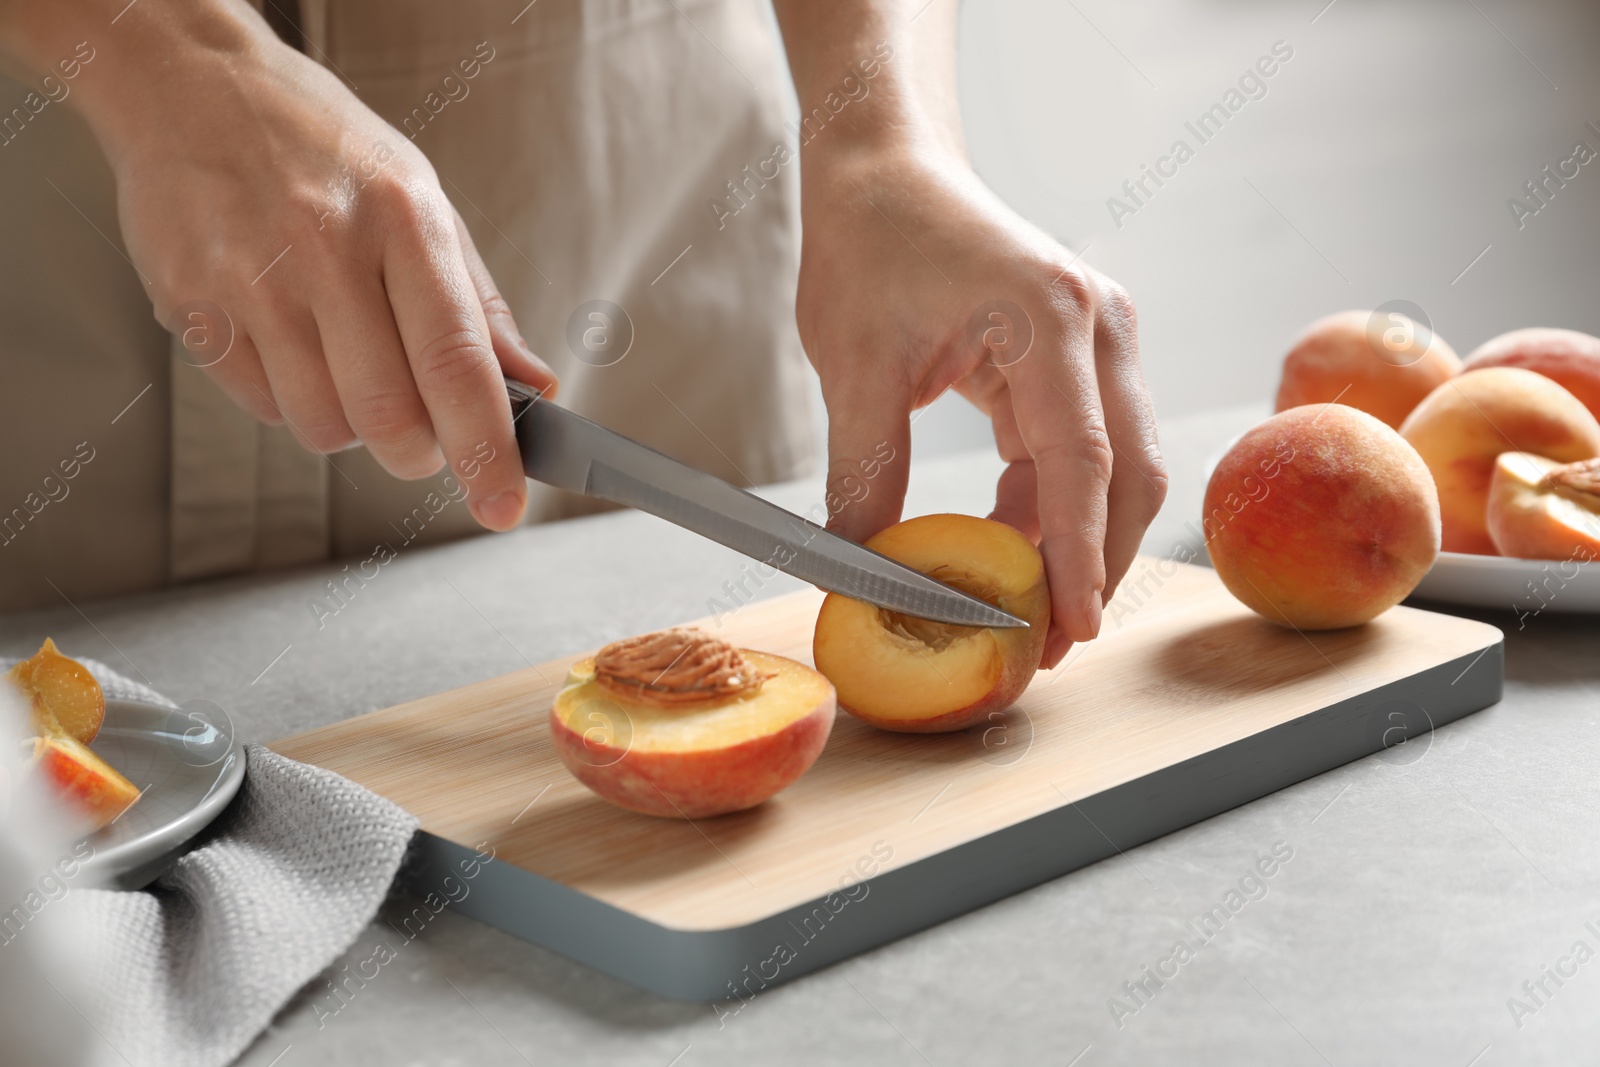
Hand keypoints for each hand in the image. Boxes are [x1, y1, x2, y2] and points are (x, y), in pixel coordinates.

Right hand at [80, 4, 554, 528]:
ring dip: (351, 425)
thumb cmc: (324, 149)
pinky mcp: (190, 304)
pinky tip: (289, 336)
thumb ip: (480, 305)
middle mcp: (325, 250)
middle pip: (388, 417)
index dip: (486, 450)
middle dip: (418, 450)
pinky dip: (290, 399)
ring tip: (345, 356)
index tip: (504, 506)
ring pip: (322, 427)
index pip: (457, 364)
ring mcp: (250, 279)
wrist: (191, 87)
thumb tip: (535, 386)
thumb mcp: (424, 201)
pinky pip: (262, 407)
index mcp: (403, 220)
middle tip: (423, 428)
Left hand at [796, 143, 1167, 668]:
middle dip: (1095, 565)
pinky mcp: (1079, 357)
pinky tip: (1006, 548)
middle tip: (1049, 645)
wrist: (886, 168)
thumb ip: (863, 474)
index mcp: (1050, 315)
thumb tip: (858, 573)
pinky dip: (1051, 505)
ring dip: (1076, 542)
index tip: (1072, 627)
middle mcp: (1100, 325)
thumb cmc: (870, 244)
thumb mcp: (855, 366)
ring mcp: (1099, 340)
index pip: (1084, 459)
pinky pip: (1082, 449)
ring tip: (1025, 613)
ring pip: (1117, 468)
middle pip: (1130, 472)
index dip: (1077, 554)